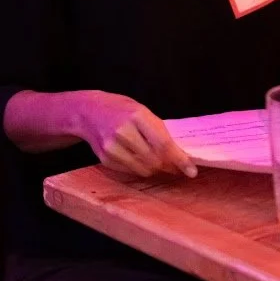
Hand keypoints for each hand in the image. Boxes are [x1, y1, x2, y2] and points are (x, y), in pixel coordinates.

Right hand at [75, 91, 197, 178]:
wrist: (88, 111)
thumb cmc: (120, 108)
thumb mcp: (141, 110)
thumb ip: (157, 129)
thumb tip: (177, 153)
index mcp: (137, 115)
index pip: (163, 144)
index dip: (179, 159)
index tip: (191, 170)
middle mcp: (123, 131)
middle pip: (154, 160)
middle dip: (168, 166)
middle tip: (175, 166)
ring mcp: (112, 147)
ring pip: (143, 169)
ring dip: (154, 169)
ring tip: (157, 162)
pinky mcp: (105, 159)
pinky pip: (130, 171)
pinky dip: (139, 168)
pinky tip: (139, 159)